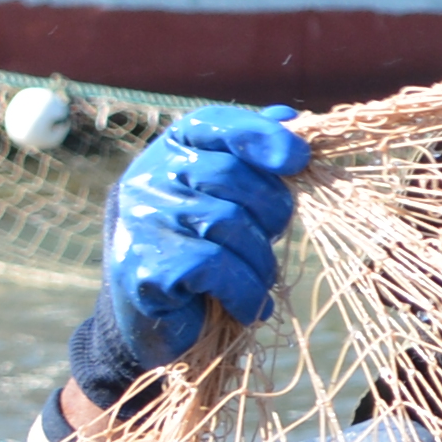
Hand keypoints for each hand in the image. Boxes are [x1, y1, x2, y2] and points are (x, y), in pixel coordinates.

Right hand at [61, 107, 305, 421]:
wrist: (149, 323)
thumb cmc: (201, 250)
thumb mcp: (225, 198)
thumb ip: (252, 157)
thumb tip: (292, 118)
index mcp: (169, 152)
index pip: (215, 123)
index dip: (261, 135)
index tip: (299, 158)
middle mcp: (148, 178)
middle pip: (232, 175)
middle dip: (271, 211)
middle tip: (272, 238)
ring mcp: (142, 221)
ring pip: (229, 223)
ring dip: (260, 261)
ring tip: (257, 279)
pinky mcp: (144, 267)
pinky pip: (216, 267)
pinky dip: (245, 291)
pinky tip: (245, 306)